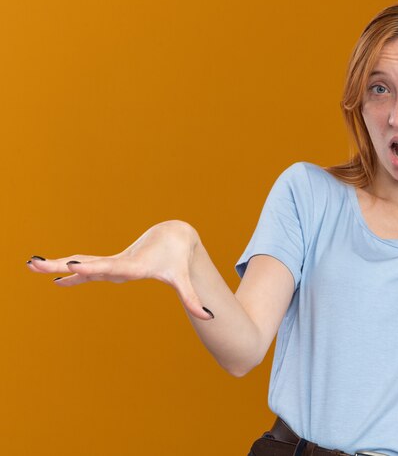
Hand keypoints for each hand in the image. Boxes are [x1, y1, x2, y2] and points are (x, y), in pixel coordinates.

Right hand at [26, 220, 212, 319]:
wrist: (174, 236)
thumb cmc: (178, 258)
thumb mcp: (184, 278)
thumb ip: (193, 298)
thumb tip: (208, 317)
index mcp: (135, 266)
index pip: (112, 268)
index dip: (94, 268)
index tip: (73, 266)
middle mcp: (120, 263)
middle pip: (88, 265)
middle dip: (63, 265)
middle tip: (37, 265)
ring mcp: (114, 263)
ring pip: (84, 264)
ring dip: (59, 266)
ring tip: (32, 266)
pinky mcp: (114, 265)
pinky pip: (89, 269)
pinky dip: (72, 273)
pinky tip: (56, 282)